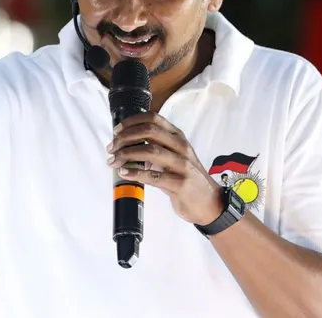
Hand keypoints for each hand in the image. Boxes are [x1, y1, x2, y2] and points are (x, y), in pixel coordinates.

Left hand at [107, 113, 223, 225]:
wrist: (209, 202)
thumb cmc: (186, 177)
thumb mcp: (173, 156)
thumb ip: (154, 147)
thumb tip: (125, 143)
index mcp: (177, 136)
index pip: (153, 118)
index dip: (131, 122)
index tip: (116, 131)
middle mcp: (181, 147)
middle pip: (149, 131)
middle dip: (125, 138)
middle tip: (111, 147)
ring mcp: (183, 164)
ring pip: (150, 151)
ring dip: (126, 154)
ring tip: (113, 161)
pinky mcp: (181, 183)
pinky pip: (154, 176)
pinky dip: (135, 173)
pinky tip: (124, 173)